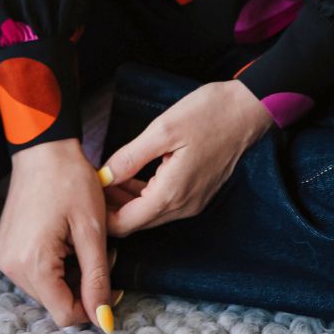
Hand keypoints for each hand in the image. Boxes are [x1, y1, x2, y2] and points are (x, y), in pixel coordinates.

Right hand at [0, 136, 119, 330]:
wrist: (44, 148)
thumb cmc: (70, 179)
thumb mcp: (92, 228)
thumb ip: (97, 277)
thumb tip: (103, 319)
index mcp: (33, 263)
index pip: (64, 313)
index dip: (92, 306)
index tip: (111, 285)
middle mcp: (11, 266)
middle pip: (54, 301)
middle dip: (81, 285)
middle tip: (98, 251)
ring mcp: (4, 258)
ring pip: (45, 288)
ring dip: (67, 274)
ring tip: (79, 240)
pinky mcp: (3, 249)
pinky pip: (33, 272)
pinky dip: (52, 264)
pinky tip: (63, 237)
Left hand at [97, 79, 273, 235]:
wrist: (247, 110)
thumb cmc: (208, 114)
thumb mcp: (163, 130)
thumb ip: (130, 157)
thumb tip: (103, 175)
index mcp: (171, 194)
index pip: (125, 223)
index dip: (101, 214)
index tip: (85, 195)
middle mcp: (183, 206)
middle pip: (137, 222)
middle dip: (111, 208)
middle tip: (91, 185)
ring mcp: (192, 202)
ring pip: (150, 214)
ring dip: (127, 201)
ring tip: (107, 178)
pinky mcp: (198, 193)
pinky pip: (164, 204)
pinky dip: (144, 195)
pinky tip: (132, 176)